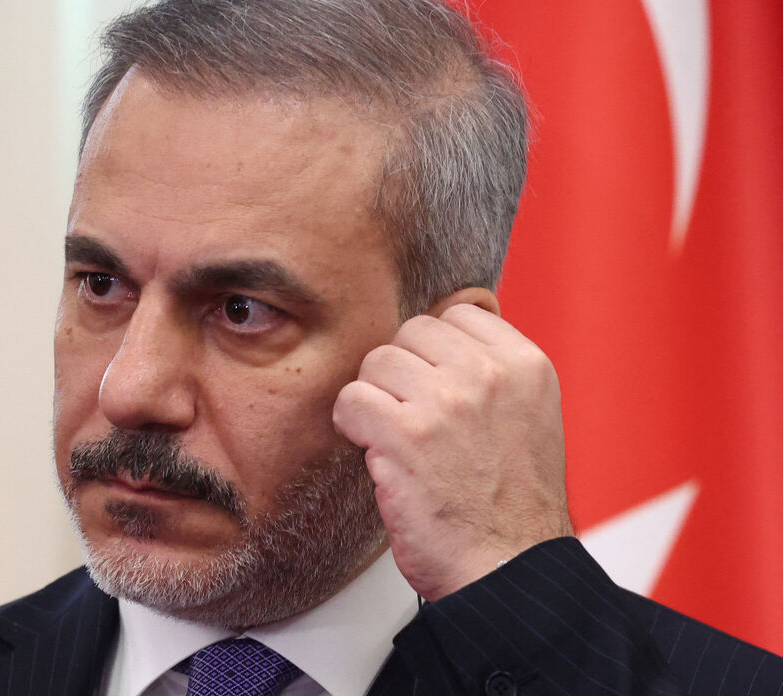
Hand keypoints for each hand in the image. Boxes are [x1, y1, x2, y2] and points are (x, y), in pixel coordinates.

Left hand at [332, 302, 573, 600]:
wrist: (508, 568)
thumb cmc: (510, 501)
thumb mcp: (528, 413)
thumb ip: (493, 363)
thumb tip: (451, 312)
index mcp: (526, 364)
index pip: (458, 311)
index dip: (434, 350)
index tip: (435, 387)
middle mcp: (490, 374)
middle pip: (410, 331)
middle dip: (401, 374)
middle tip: (412, 419)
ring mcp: (448, 401)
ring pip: (376, 362)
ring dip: (375, 401)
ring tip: (399, 440)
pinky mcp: (407, 435)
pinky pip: (351, 400)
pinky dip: (352, 427)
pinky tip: (377, 453)